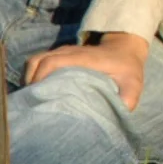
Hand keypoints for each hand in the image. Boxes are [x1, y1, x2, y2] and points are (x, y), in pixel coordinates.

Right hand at [23, 31, 149, 110]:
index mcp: (82, 59)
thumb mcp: (133, 83)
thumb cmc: (127, 68)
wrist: (125, 48)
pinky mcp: (59, 57)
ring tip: (31, 101)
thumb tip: (117, 115)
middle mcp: (68, 53)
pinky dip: (33, 77)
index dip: (39, 78)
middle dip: (30, 84)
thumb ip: (128, 98)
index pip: (51, 62)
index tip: (37, 99)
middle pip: (37, 62)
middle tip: (31, 106)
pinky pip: (38, 64)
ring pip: (34, 62)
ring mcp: (62, 53)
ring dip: (29, 80)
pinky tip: (36, 94)